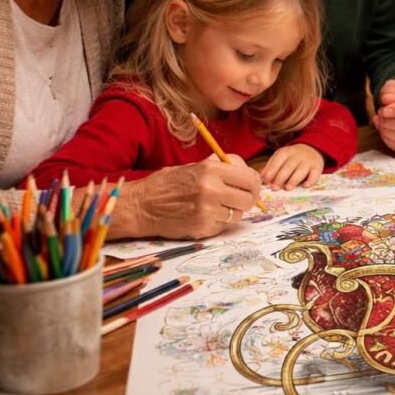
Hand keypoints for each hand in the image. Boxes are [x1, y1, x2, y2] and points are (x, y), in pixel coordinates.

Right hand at [110, 155, 260, 239]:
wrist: (140, 206)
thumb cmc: (168, 184)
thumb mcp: (195, 166)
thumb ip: (222, 168)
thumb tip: (248, 173)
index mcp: (211, 169)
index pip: (251, 178)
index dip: (254, 184)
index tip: (250, 188)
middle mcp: (212, 189)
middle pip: (249, 199)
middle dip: (246, 200)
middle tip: (237, 200)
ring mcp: (208, 211)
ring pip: (238, 214)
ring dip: (231, 212)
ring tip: (215, 207)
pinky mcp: (202, 228)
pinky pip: (223, 226)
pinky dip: (218, 223)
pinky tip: (203, 216)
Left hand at [261, 144, 323, 189]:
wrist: (312, 149)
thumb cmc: (292, 157)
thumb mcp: (280, 157)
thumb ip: (270, 167)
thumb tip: (260, 177)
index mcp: (286, 152)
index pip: (277, 161)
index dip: (271, 171)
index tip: (266, 181)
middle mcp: (297, 156)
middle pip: (288, 167)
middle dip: (280, 178)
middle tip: (275, 188)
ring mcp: (308, 161)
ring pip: (301, 171)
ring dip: (293, 180)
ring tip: (287, 188)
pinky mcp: (317, 167)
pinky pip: (315, 174)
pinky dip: (310, 180)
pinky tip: (305, 185)